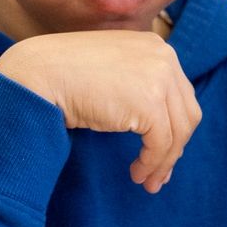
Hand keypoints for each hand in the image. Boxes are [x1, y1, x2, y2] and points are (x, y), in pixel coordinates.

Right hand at [0, 30, 200, 191]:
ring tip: (147, 181)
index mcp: (156, 46)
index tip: (161, 154)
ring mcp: (159, 78)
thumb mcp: (112, 71)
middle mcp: (164, 57)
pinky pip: (161, 144)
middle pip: (186, 114)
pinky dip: (151, 164)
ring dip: (164, 162)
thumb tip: (159, 128)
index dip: (174, 128)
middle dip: (175, 148)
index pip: (180, 94)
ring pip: (177, 133)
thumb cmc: (65, 76)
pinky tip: (136, 174)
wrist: (39, 74)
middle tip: (158, 175)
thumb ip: (137, 86)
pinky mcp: (149, 103)